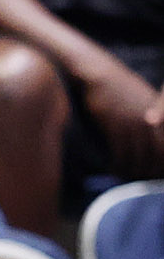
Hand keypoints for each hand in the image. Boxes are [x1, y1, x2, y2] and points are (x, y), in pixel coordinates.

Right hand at [85, 57, 163, 176]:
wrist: (100, 78)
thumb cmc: (121, 90)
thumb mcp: (143, 102)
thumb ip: (153, 120)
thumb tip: (154, 145)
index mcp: (160, 115)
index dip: (160, 165)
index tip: (154, 174)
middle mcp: (151, 120)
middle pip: (154, 157)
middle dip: (148, 173)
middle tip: (139, 180)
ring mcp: (134, 124)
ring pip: (137, 159)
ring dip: (131, 173)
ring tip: (125, 177)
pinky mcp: (117, 128)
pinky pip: (120, 156)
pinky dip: (117, 167)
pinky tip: (113, 169)